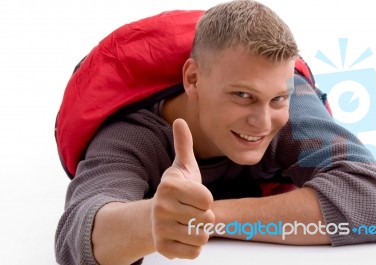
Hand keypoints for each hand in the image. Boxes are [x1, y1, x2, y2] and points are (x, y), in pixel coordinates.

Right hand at [151, 118, 214, 258]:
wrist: (155, 215)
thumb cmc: (177, 190)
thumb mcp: (182, 167)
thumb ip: (184, 145)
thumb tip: (180, 120)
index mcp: (169, 186)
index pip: (208, 200)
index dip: (206, 199)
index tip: (194, 196)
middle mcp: (162, 208)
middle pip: (207, 219)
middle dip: (204, 216)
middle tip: (190, 210)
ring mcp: (160, 229)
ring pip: (202, 237)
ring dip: (199, 231)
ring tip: (186, 222)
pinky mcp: (163, 248)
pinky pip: (194, 252)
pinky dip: (193, 246)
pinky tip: (182, 235)